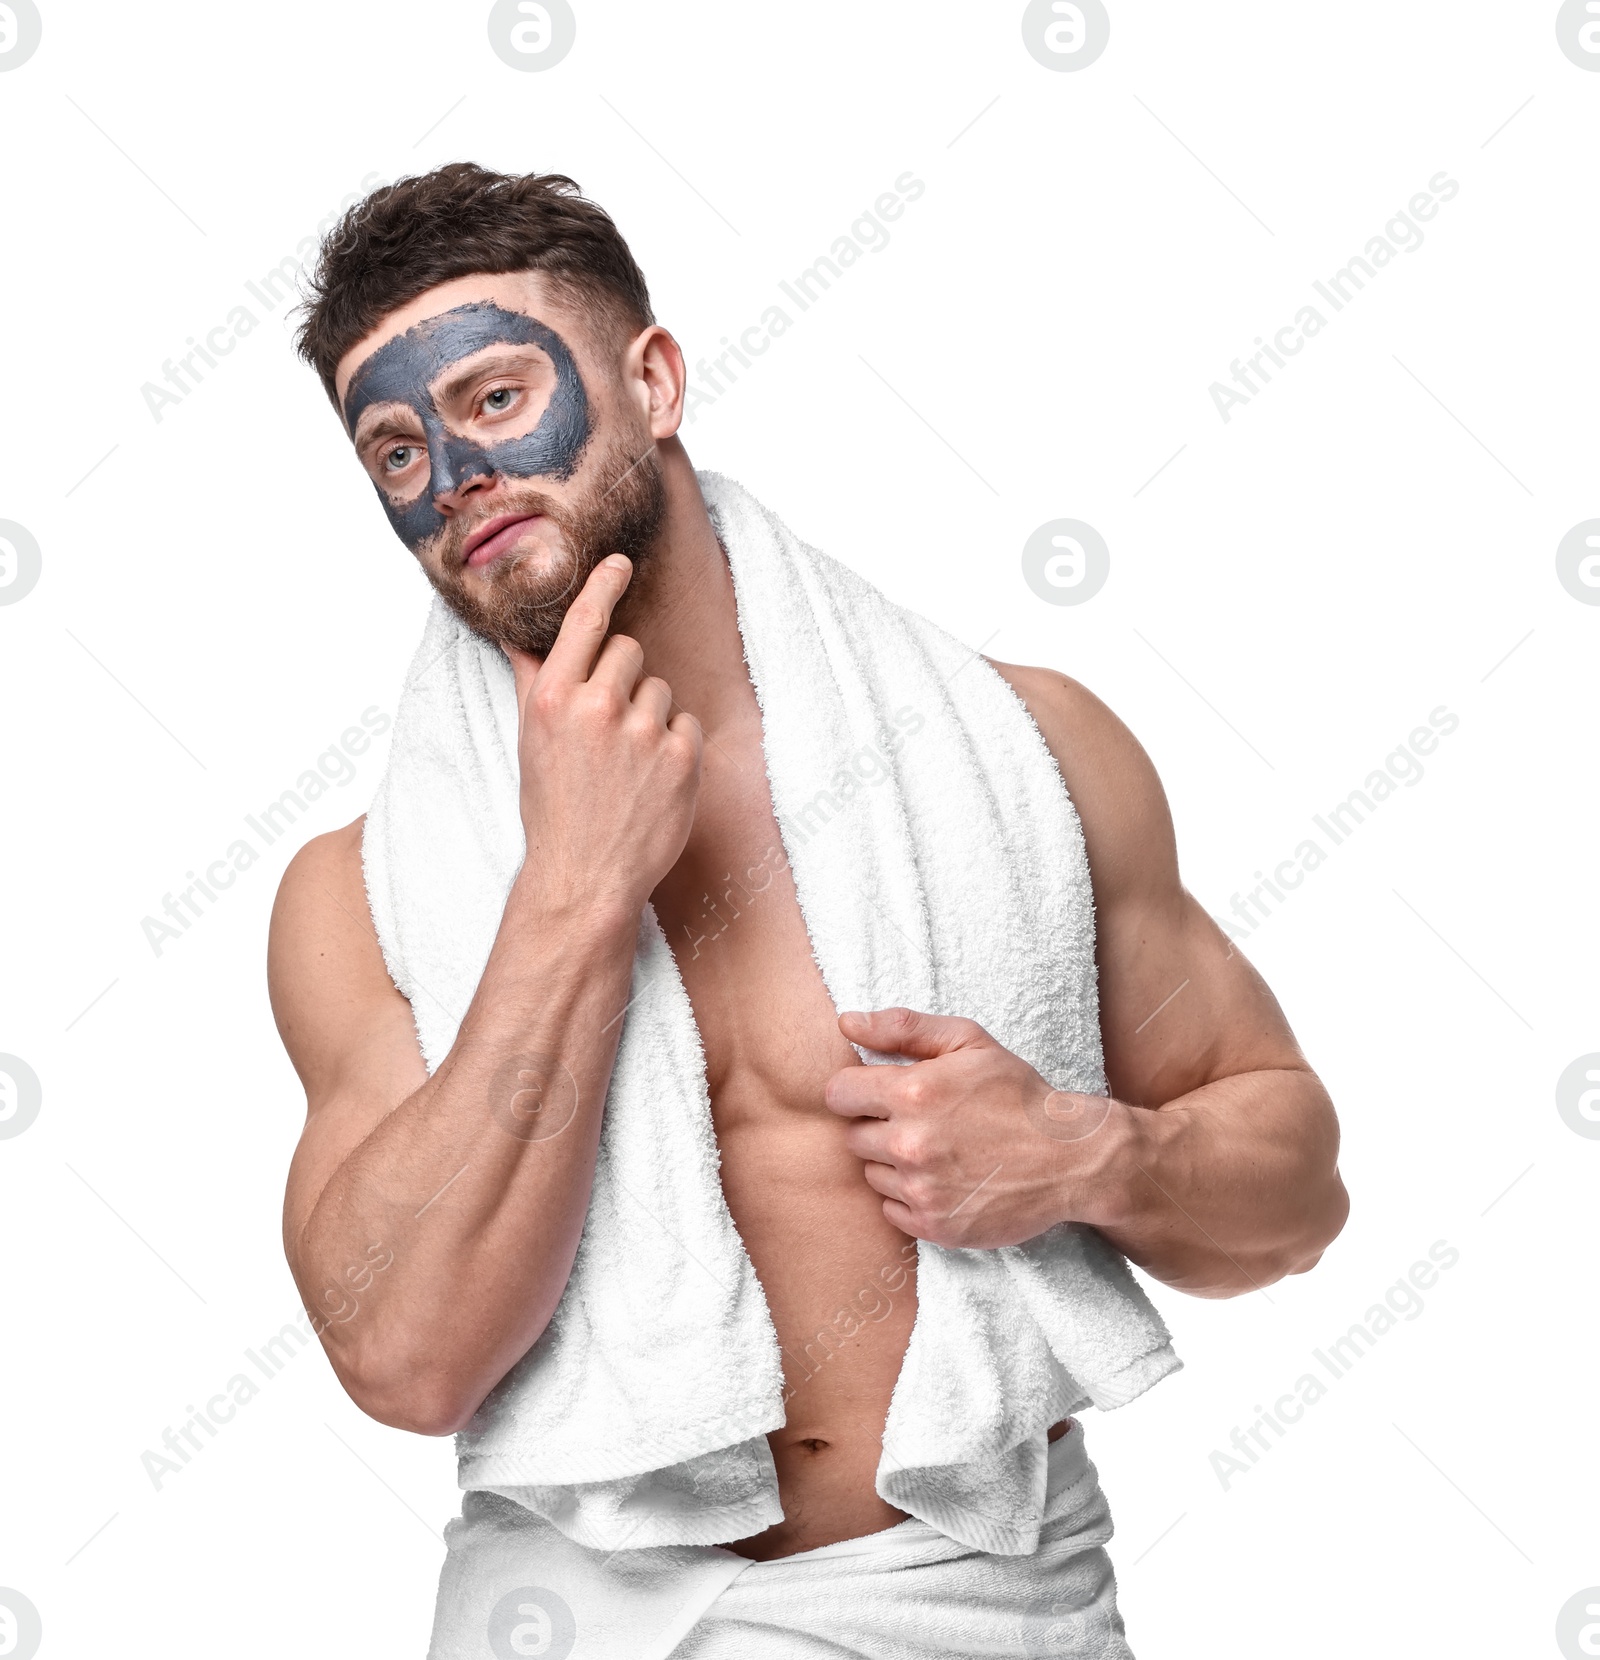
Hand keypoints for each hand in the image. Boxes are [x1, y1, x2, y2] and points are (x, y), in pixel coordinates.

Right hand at [504, 556, 702, 917]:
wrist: (586, 877)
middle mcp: (596, 707)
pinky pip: (688, 724)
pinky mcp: (681, 757)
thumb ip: (532, 680)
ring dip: (651, 717)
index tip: (621, 561)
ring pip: (661, 688)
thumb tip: (517, 634)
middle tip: (609, 730)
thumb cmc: (554, 808)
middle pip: (630, 651)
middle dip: (625, 679)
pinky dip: (677, 747)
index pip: (585, 621)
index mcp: (553, 698)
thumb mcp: (530, 740)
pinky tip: (654, 779)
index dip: (605, 584)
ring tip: (629, 763)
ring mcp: (643, 732)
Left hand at [823, 1008, 1128, 1248]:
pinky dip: (910, 1198)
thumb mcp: (968, 1041)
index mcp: (913, 1093)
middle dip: (878, 1126)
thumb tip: (845, 1022)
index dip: (858, 1090)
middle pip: (853, 1137)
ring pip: (872, 1175)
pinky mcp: (935, 1227)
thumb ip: (902, 1027)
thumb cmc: (1017, 1094)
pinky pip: (891, 1210)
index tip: (881, 1093)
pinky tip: (944, 1180)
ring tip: (939, 1151)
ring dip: (894, 1164)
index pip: (838, 1094)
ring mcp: (921, 1190)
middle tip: (921, 1122)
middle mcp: (910, 1144)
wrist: (1070, 1158)